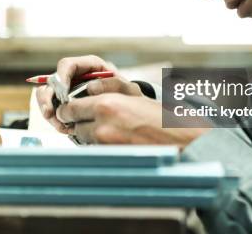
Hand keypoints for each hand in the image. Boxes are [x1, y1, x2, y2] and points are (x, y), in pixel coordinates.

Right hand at [36, 55, 139, 132]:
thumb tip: (91, 88)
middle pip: (51, 81)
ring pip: (47, 96)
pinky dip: (55, 120)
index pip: (68, 65)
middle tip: (50, 113)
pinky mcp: (65, 105)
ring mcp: (68, 91)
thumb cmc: (127, 97)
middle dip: (47, 98)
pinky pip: (52, 110)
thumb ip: (113, 85)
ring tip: (60, 125)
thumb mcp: (125, 88)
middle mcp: (75, 77)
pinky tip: (65, 128)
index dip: (61, 76)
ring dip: (49, 111)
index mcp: (88, 66)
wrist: (128, 110)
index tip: (62, 92)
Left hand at [56, 93, 206, 148]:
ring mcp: (106, 147)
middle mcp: (102, 126)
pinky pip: (96, 152)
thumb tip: (88, 90)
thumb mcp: (134, 95)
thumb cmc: (162, 118)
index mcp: (106, 105)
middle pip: (73, 126)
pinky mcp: (113, 160)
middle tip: (90, 120)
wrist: (183, 142)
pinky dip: (100, 147)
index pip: (69, 109)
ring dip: (89, 136)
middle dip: (78, 123)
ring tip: (110, 131)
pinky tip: (117, 142)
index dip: (69, 110)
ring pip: (83, 140)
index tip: (72, 110)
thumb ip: (108, 90)